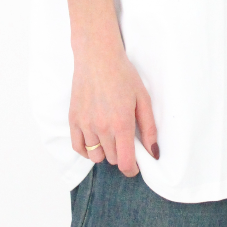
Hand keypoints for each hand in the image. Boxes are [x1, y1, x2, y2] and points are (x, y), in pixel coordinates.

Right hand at [69, 35, 158, 175]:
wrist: (98, 57)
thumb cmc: (123, 75)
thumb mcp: (143, 98)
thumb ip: (149, 127)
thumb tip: (154, 153)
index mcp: (121, 123)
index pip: (125, 162)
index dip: (132, 170)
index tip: (135, 167)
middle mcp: (102, 127)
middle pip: (112, 159)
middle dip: (120, 154)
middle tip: (124, 138)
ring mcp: (85, 124)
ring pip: (96, 156)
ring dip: (105, 151)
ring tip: (110, 135)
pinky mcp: (73, 120)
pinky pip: (78, 148)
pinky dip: (87, 149)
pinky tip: (95, 140)